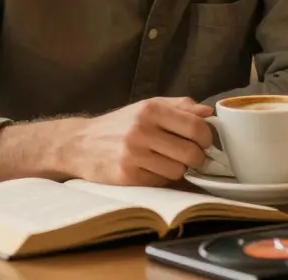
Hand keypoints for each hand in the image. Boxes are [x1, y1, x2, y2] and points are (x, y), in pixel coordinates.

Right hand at [64, 97, 214, 185]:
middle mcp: (141, 130)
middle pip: (191, 152)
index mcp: (151, 109)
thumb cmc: (120, 124)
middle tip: (192, 157)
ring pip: (178, 171)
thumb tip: (209, 113)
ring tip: (167, 161)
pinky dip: (161, 177)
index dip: (207, 138)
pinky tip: (151, 169)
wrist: (79, 143)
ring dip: (179, 169)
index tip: (204, 142)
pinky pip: (160, 182)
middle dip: (198, 157)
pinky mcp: (126, 176)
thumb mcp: (148, 106)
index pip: (196, 126)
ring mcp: (132, 154)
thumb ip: (181, 107)